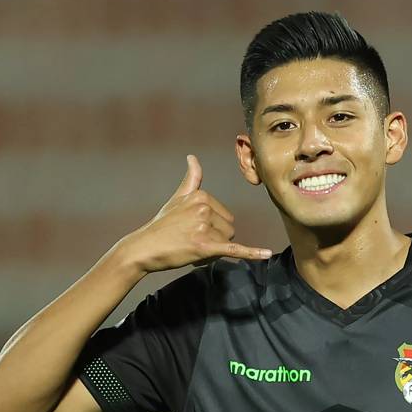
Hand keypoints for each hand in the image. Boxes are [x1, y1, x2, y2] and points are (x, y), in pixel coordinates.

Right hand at [121, 155, 272, 274]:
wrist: (144, 247)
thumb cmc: (163, 225)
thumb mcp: (178, 198)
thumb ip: (191, 179)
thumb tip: (192, 157)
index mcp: (201, 196)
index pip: (225, 216)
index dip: (211, 228)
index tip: (191, 229)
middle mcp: (204, 208)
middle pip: (229, 229)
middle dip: (215, 239)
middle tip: (191, 241)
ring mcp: (204, 228)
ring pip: (227, 242)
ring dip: (214, 250)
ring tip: (192, 248)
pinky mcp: (205, 247)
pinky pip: (235, 250)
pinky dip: (252, 253)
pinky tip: (266, 254)